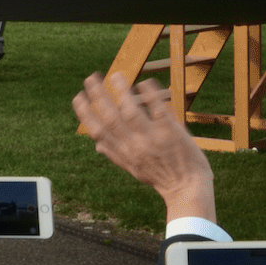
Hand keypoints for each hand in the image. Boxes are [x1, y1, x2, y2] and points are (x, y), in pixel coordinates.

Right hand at [72, 74, 214, 222]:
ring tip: (115, 75)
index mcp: (123, 154)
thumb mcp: (134, 169)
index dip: (86, 114)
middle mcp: (134, 146)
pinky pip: (158, 111)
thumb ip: (116, 155)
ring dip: (121, 92)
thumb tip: (97, 147)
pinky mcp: (170, 133)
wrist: (187, 190)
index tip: (78, 98)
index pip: (98, 132)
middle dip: (98, 97)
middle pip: (111, 119)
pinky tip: (144, 82)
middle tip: (90, 78)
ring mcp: (152, 139)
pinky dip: (150, 96)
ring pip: (131, 112)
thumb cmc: (162, 178)